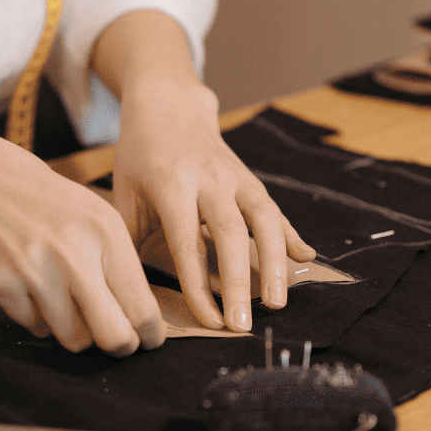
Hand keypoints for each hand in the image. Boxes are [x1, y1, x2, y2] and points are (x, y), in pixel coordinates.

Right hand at [0, 127, 167, 355]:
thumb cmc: (39, 198)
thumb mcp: (91, 214)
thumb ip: (116, 262)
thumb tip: (140, 318)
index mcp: (106, 231)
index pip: (142, 306)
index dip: (149, 334)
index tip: (147, 339)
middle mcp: (76, 254)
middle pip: (114, 338)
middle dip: (119, 346)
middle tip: (117, 341)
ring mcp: (37, 273)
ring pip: (74, 340)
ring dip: (73, 329)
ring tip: (62, 295)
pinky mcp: (3, 287)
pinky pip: (36, 328)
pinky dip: (37, 316)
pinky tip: (28, 283)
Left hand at [110, 77, 315, 332]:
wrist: (168, 105)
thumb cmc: (140, 156)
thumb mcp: (125, 193)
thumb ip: (133, 238)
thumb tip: (136, 290)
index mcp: (172, 184)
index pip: (187, 243)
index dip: (199, 286)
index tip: (209, 321)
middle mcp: (209, 178)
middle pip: (231, 234)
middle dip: (238, 283)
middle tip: (244, 325)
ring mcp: (235, 176)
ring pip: (264, 219)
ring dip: (274, 263)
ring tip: (277, 302)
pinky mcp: (250, 178)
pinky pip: (274, 209)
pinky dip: (291, 234)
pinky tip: (306, 258)